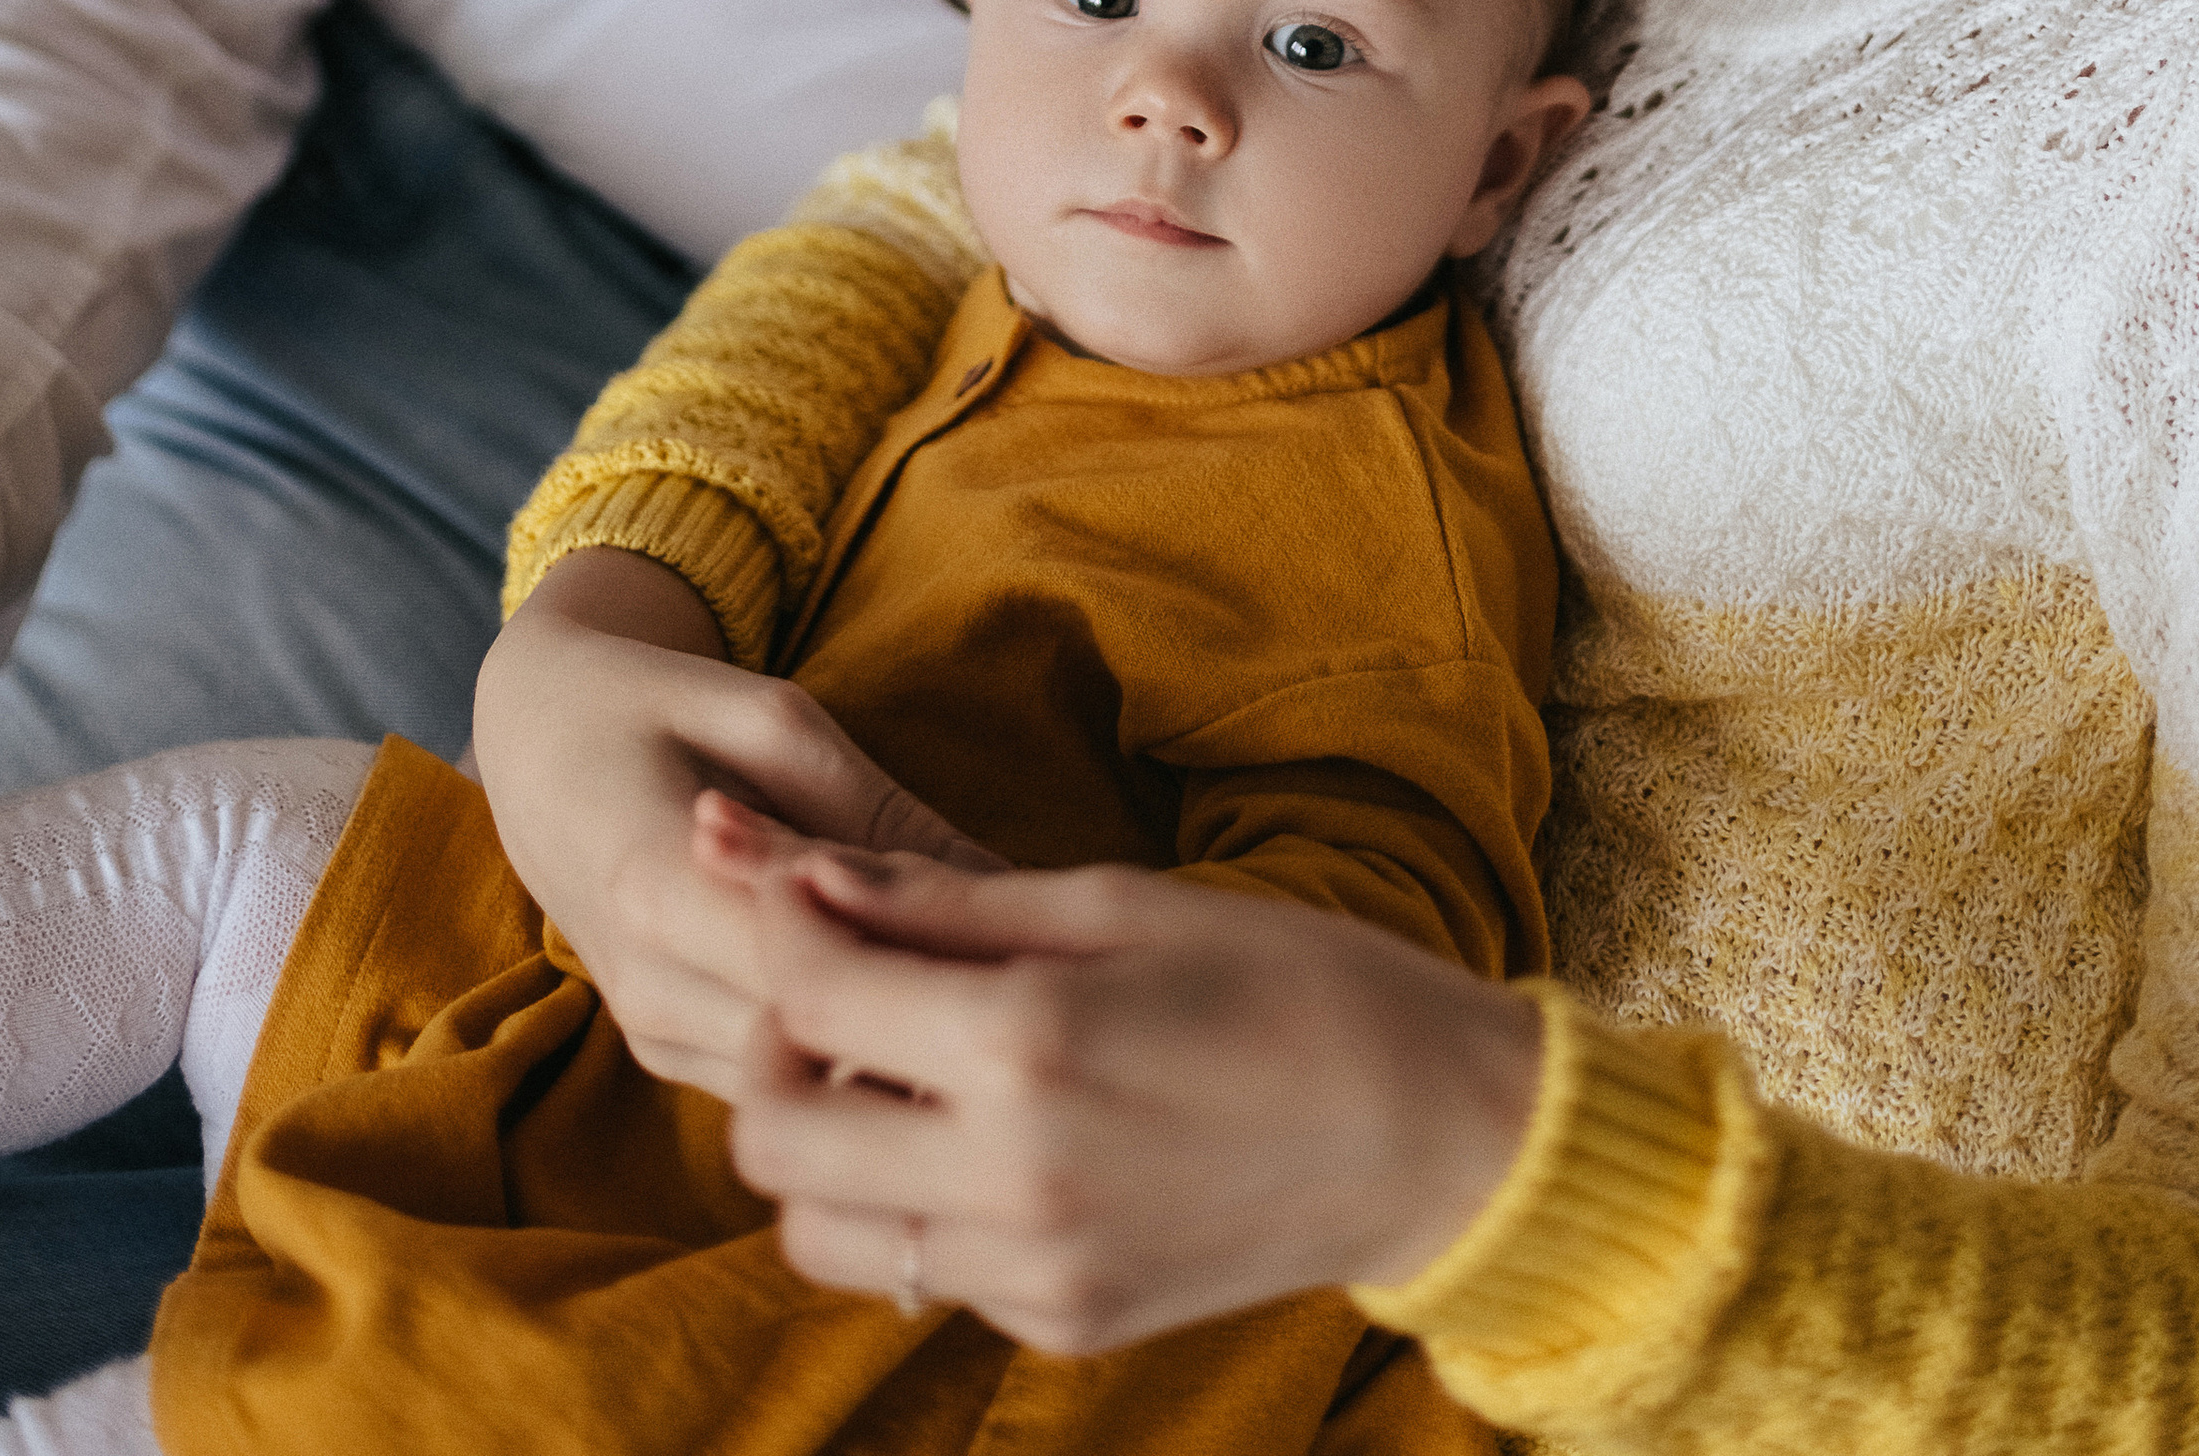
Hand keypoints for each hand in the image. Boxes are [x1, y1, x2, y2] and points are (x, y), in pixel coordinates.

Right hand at [469, 549, 996, 1095]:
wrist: (537, 741)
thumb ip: (875, 813)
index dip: (930, 965)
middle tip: (1036, 978)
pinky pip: (779, 1082)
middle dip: (929, 1016)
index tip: (1029, 944)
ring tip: (994, 992)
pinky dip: (851, 1053)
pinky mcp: (670, 1056)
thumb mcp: (776, 717)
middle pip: (816, 1044)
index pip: (816, 967)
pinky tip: (922, 1007)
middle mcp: (648, 985)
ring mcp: (654, 1035)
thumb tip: (1009, 889)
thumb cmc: (662, 702)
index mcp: (658, 883)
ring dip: (895, 1047)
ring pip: (804, 1085)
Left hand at [728, 848, 1545, 1354]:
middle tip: (839, 987)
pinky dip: (912, 1205)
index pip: (808, 992)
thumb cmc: (1285, 980)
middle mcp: (1010, 1176)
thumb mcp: (1114, 902)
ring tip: (901, 1072)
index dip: (781, 919)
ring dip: (824, 1146)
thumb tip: (801, 875)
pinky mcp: (1060, 1323)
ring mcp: (1032, 1270)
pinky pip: (920, 1273)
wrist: (1427, 1135)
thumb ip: (938, 901)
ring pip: (817, 1233)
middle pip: (771, 1137)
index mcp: (1027, 1044)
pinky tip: (986, 1135)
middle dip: (774, 1045)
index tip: (802, 884)